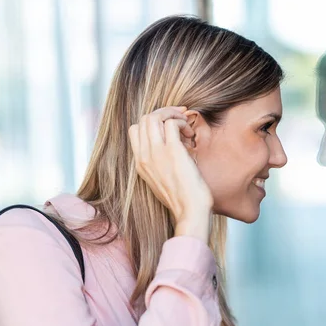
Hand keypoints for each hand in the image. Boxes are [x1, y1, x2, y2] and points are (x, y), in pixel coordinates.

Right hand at [128, 106, 212, 241]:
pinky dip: (182, 123)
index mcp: (140, 163)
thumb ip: (162, 163)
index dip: (153, 122)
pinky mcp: (172, 152)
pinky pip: (171, 123)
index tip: (169, 124)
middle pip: (144, 119)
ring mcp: (156, 153)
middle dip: (164, 113)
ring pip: (154, 116)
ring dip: (172, 115)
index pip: (135, 130)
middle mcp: (144, 156)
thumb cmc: (184, 199)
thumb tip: (177, 145)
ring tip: (185, 126)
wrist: (190, 212)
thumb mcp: (164, 180)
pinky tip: (190, 135)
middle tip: (180, 119)